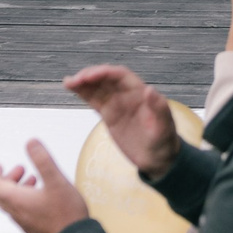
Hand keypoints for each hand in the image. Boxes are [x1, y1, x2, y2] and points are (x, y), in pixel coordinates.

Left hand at [0, 139, 90, 232]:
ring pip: (13, 205)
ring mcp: (26, 224)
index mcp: (18, 201)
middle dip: (8, 180)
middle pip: (2, 196)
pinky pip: (23, 214)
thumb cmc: (66, 213)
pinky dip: (26, 201)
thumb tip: (31, 142)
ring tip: (33, 181)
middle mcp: (18, 214)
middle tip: (20, 170)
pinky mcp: (35, 231)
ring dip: (18, 190)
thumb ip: (43, 160)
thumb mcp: (56, 180)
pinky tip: (42, 198)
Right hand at [62, 64, 182, 178]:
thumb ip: (158, 108)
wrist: (158, 160)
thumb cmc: (164, 143)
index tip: (89, 76)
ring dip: (83, 83)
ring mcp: (118, 104)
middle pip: (106, 78)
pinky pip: (94, 100)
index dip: (105, 73)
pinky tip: (71, 88)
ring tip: (68, 82)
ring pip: (98, 88)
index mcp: (141, 93)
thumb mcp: (164, 128)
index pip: (121, 76)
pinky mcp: (109, 115)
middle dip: (90, 76)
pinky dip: (83, 93)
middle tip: (75, 80)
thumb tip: (149, 89)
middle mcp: (128, 94)